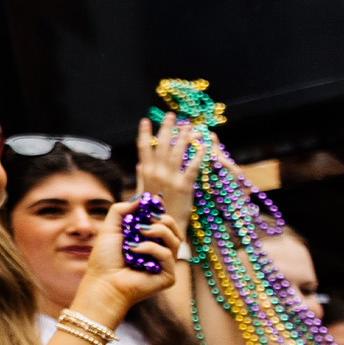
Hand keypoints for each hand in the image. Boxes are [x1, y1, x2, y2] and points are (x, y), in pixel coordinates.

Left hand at [70, 199, 177, 319]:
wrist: (103, 282)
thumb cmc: (105, 258)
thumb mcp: (110, 227)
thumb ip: (123, 210)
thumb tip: (142, 198)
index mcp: (148, 238)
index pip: (163, 220)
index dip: (159, 210)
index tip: (152, 202)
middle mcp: (159, 250)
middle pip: (174, 228)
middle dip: (162, 219)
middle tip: (146, 220)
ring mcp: (165, 264)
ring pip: (175, 239)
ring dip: (157, 232)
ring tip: (138, 232)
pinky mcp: (168, 276)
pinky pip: (167, 254)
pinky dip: (150, 248)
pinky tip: (134, 250)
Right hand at [136, 117, 202, 237]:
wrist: (163, 229)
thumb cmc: (153, 211)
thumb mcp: (144, 192)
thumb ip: (143, 177)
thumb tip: (139, 164)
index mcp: (146, 173)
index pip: (143, 147)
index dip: (145, 132)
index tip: (146, 119)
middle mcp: (157, 173)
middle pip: (162, 144)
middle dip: (167, 128)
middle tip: (172, 116)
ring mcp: (171, 178)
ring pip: (178, 152)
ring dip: (184, 137)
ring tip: (189, 126)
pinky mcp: (185, 186)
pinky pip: (193, 167)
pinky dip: (198, 155)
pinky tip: (203, 146)